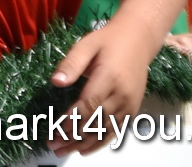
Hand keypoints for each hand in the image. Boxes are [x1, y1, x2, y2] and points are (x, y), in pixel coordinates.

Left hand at [49, 21, 159, 154]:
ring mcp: (129, 104)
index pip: (89, 105)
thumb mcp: (86, 45)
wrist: (138, 41)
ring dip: (84, 143)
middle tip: (53, 145)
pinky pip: (116, 130)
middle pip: (96, 122)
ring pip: (106, 130)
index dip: (72, 120)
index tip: (55, 130)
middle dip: (73, 136)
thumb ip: (71, 64)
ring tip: (64, 151)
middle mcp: (122, 95)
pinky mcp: (132, 109)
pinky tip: (85, 150)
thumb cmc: (108, 41)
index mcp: (109, 77)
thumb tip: (55, 82)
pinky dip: (100, 142)